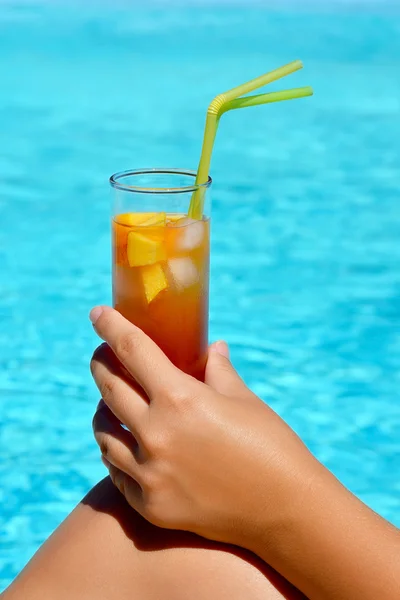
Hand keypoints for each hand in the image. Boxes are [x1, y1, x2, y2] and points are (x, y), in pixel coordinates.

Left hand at [90, 306, 318, 550]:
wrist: (286, 511)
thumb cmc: (271, 446)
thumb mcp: (243, 399)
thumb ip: (218, 370)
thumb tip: (212, 349)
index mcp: (181, 398)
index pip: (132, 349)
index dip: (110, 326)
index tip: (97, 313)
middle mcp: (156, 433)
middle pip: (108, 386)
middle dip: (100, 361)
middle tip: (103, 353)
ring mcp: (149, 473)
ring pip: (103, 430)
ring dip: (103, 408)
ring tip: (112, 400)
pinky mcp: (150, 505)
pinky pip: (116, 469)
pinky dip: (115, 449)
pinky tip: (123, 442)